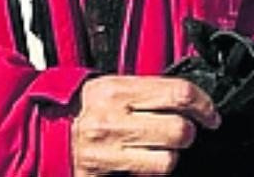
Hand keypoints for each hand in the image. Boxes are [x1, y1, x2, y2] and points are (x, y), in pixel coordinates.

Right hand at [71, 75, 220, 175]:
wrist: (42, 131)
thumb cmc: (82, 106)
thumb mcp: (111, 85)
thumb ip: (147, 90)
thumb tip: (187, 99)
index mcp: (119, 92)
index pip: (179, 94)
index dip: (204, 105)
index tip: (211, 114)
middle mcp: (115, 122)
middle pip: (179, 131)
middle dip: (189, 133)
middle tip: (185, 131)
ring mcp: (109, 154)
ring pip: (167, 161)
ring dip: (170, 157)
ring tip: (160, 149)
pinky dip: (151, 172)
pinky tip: (144, 163)